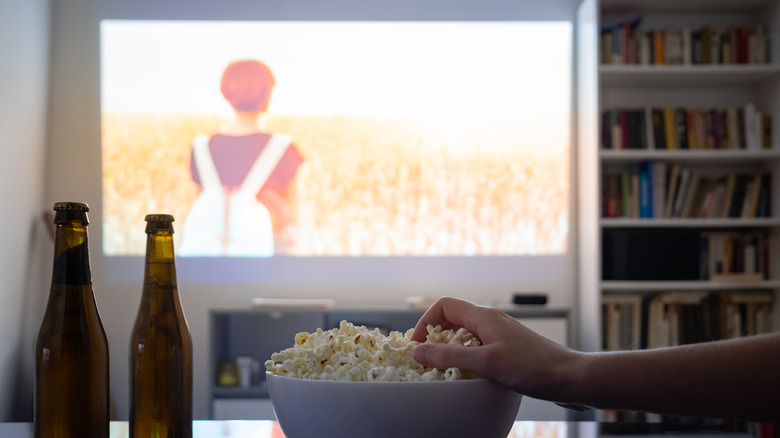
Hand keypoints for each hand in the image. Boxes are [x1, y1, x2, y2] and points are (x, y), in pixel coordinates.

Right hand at [412, 297, 583, 404]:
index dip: (425, 322)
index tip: (418, 345)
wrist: (571, 377)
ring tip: (446, 370)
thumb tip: (419, 352)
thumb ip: (450, 356)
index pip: (444, 305)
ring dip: (451, 349)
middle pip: (453, 319)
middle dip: (435, 336)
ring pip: (466, 335)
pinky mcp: (509, 350)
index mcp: (484, 317)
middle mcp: (491, 321)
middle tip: (428, 359)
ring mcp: (501, 335)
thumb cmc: (534, 367)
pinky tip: (470, 376)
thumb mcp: (486, 363)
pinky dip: (467, 358)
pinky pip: (479, 348)